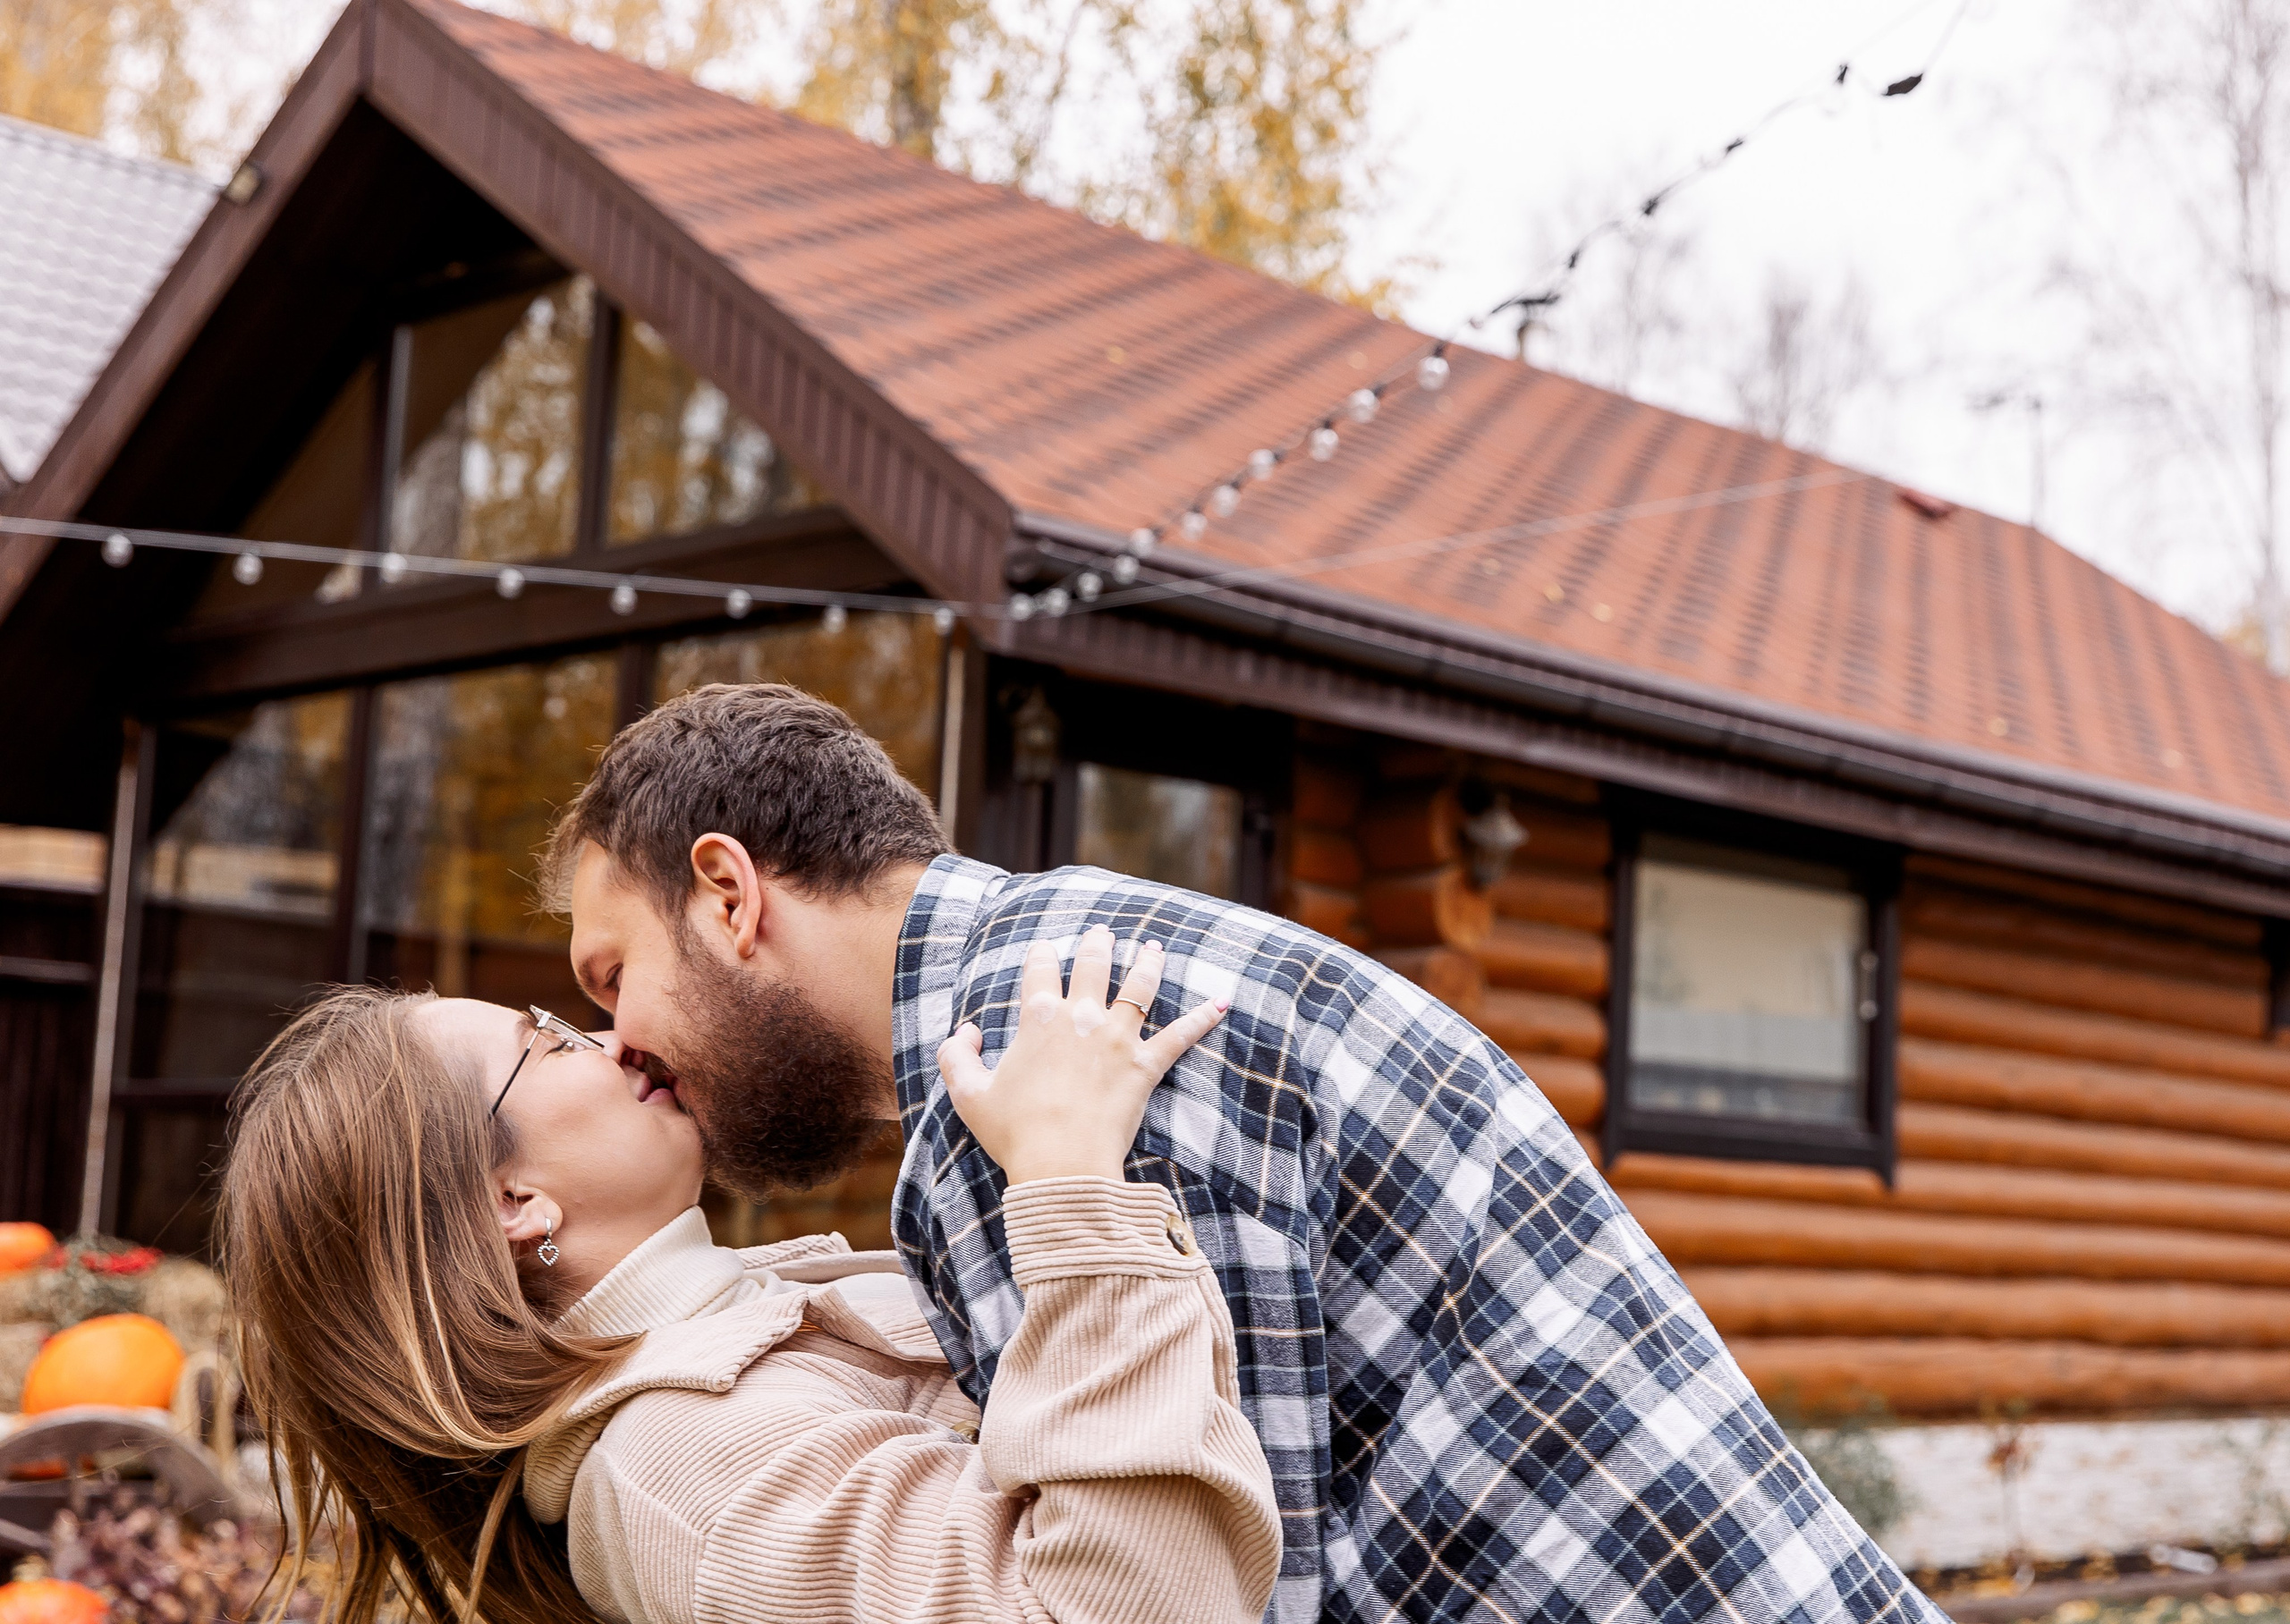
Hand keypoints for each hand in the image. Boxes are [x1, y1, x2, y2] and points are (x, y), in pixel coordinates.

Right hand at [937, 925, 1227, 1184]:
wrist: (1062, 1166)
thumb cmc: (1014, 1133)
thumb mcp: (968, 1095)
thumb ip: (957, 1056)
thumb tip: (966, 1032)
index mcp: (1038, 1019)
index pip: (1041, 971)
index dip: (1043, 955)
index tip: (1046, 948)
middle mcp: (1081, 1018)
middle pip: (1093, 966)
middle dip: (1097, 944)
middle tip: (1103, 932)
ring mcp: (1118, 1039)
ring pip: (1139, 987)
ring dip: (1147, 962)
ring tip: (1153, 947)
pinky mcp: (1146, 1066)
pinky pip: (1181, 1036)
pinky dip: (1203, 1018)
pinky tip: (1222, 1002)